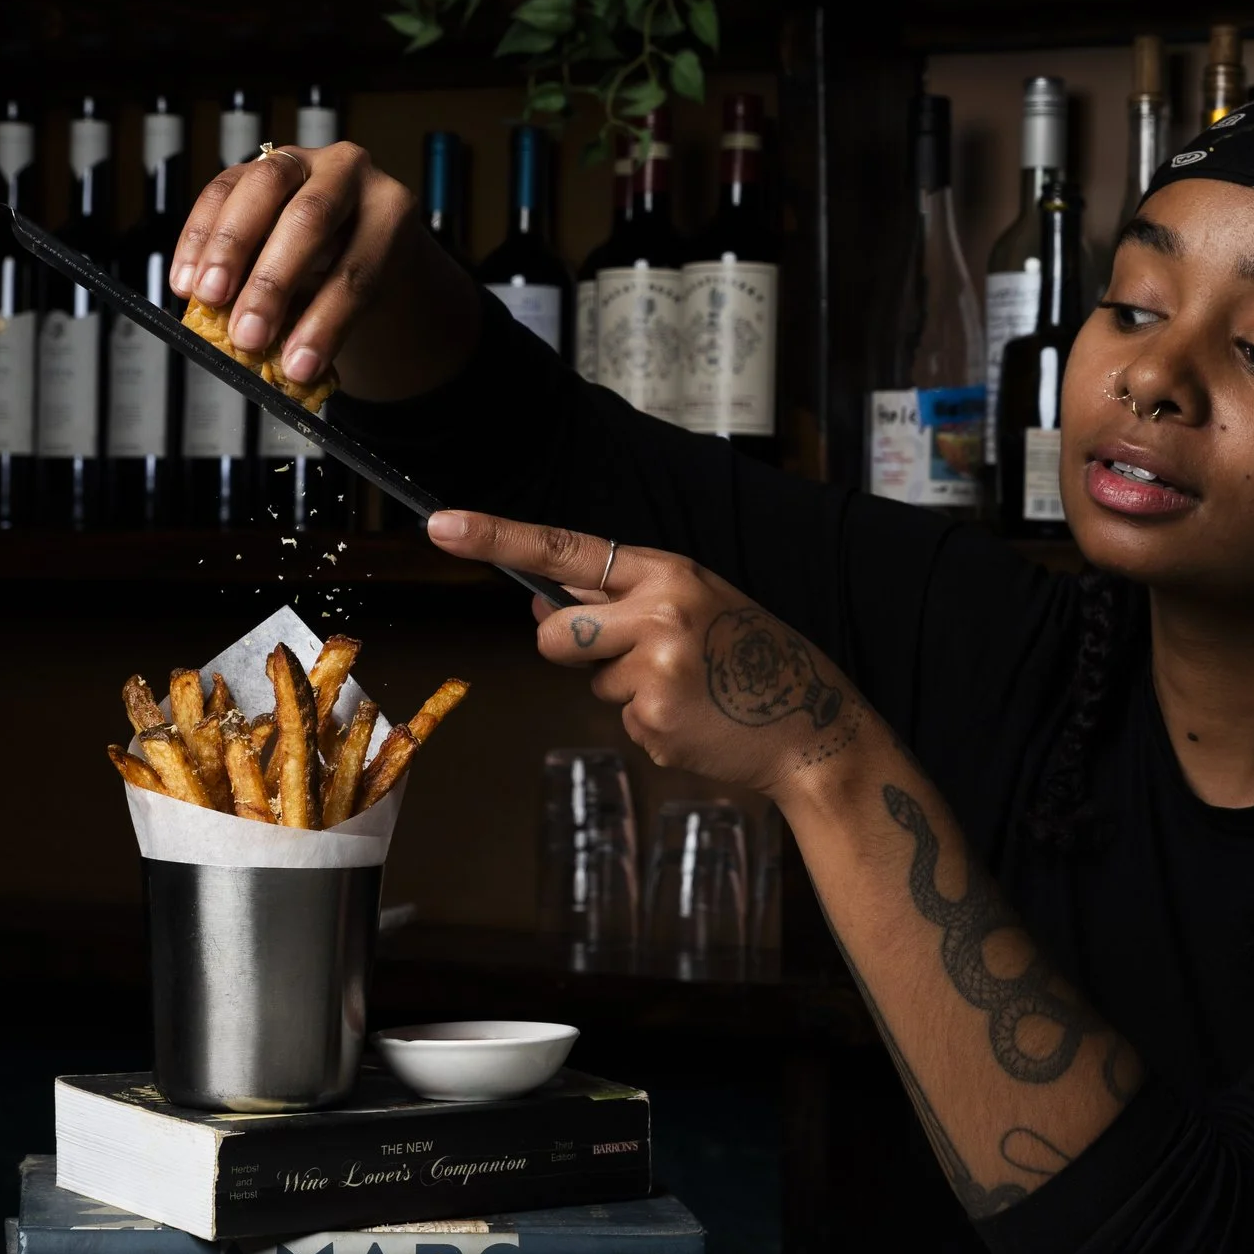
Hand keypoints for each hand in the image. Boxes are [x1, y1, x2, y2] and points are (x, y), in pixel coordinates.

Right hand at [166, 140, 480, 401]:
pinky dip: (199, 237)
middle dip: (273, 282)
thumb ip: (319, 320)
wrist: (350, 229)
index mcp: (392, 211)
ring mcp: (303, 159)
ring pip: (261, 189)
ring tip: (207, 299)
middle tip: (246, 334)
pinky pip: (221, 191)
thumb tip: (279, 362)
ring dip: (228, 249)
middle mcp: (351, 172)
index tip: (298, 368)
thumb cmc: (355, 272)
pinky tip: (186, 281)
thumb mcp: (357, 301)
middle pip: (310, 218)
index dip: (327, 323)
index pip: (360, 271)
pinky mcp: (256, 163)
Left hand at [427, 511, 876, 797]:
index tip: (441, 525)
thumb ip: (625, 601)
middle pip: (556, 634)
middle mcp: (658, 612)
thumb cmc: (755, 663)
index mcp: (670, 572)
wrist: (813, 728)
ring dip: (625, 691)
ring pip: (591, 683)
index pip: (568, 548)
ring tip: (688, 692)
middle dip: (570, 653)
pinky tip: (695, 722)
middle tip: (631, 661)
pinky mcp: (652, 720)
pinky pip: (620, 721)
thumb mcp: (699, 606)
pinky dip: (650, 726)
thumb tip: (545, 609)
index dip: (498, 536)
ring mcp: (653, 669)